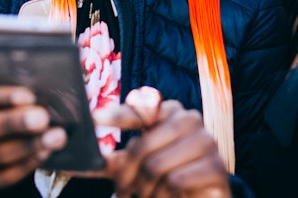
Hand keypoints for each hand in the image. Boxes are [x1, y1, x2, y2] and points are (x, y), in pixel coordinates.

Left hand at [94, 91, 231, 197]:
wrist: (205, 197)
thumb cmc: (167, 175)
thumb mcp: (138, 166)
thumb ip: (113, 160)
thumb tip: (81, 160)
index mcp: (169, 111)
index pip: (140, 108)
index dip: (117, 114)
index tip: (94, 119)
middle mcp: (189, 118)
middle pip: (142, 146)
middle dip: (127, 176)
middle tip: (122, 192)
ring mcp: (205, 141)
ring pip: (157, 166)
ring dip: (145, 190)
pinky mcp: (216, 166)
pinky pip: (176, 181)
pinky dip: (163, 197)